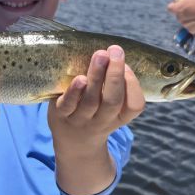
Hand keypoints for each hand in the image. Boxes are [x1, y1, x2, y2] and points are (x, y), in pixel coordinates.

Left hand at [48, 46, 144, 194]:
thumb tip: (114, 53)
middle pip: (112, 101)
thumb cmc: (96, 115)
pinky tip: (80, 78)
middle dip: (115, 75)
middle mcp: (101, 121)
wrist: (73, 143)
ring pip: (91, 101)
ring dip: (97, 76)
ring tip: (100, 55)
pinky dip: (74, 92)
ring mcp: (80, 120)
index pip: (134, 106)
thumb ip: (115, 86)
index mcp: (119, 117)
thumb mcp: (111, 109)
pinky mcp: (60, 116)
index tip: (126, 65)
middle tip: (116, 51)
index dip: (133, 85)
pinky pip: (68, 105)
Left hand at [167, 0, 194, 33]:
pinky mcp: (194, 32)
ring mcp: (187, 26)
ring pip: (186, 22)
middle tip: (193, 7)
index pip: (170, 7)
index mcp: (178, 9)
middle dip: (184, 12)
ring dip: (190, 18)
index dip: (175, 4)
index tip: (181, 2)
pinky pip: (193, 27)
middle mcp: (180, 19)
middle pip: (179, 15)